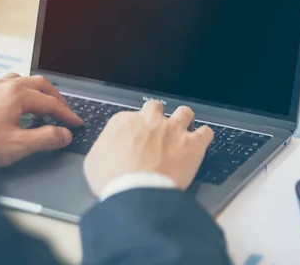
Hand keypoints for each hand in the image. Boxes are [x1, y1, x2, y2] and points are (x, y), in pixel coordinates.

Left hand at [0, 73, 82, 166]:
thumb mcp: (17, 145)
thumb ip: (46, 139)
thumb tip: (65, 134)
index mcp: (18, 94)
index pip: (52, 103)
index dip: (67, 115)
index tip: (76, 124)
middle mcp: (6, 85)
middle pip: (41, 85)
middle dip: (57, 99)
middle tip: (64, 114)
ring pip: (24, 81)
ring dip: (39, 93)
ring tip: (43, 107)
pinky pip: (8, 84)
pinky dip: (21, 91)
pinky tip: (17, 104)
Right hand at [84, 100, 213, 195]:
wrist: (136, 191)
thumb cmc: (112, 179)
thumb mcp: (94, 162)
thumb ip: (103, 148)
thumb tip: (108, 150)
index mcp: (125, 122)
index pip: (131, 116)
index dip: (134, 128)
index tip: (136, 139)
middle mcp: (150, 120)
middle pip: (156, 107)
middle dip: (158, 116)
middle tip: (158, 131)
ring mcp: (173, 130)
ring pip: (184, 112)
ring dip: (184, 119)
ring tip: (184, 130)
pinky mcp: (192, 144)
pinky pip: (205, 132)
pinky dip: (204, 135)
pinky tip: (202, 141)